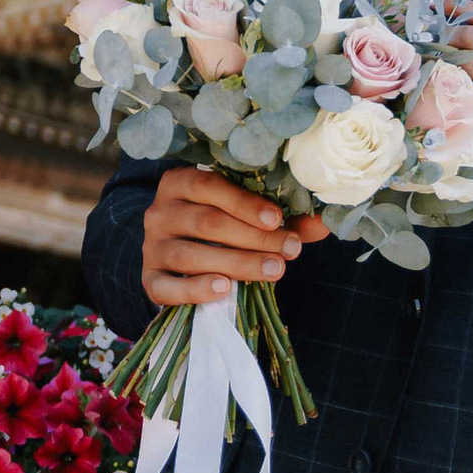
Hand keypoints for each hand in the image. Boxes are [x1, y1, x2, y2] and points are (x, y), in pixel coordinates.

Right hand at [139, 166, 326, 308]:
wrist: (171, 255)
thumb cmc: (215, 227)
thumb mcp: (240, 214)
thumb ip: (278, 218)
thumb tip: (324, 223)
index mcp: (179, 183)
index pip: (209, 186)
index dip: (244, 203)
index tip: (276, 219)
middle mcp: (159, 211)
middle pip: (207, 223)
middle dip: (253, 238)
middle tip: (289, 250)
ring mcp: (151, 248)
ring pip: (191, 255)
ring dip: (236, 263)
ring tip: (275, 270)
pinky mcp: (149, 280)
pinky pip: (167, 287)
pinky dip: (195, 289)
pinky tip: (223, 289)